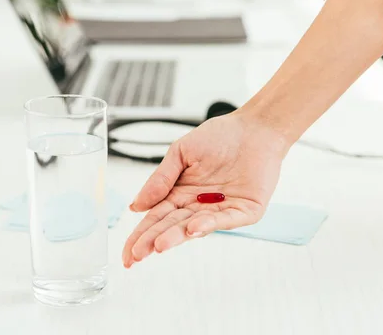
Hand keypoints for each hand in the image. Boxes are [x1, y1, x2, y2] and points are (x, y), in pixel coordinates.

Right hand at [122, 111, 289, 267]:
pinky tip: (192, 229)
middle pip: (171, 226)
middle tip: (137, 255)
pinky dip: (208, 225)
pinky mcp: (244, 211)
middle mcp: (198, 205)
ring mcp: (221, 210)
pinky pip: (224, 220)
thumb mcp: (181, 152)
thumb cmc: (220, 136)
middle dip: (153, 241)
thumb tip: (136, 206)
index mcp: (181, 192)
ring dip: (176, 237)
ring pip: (194, 227)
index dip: (141, 234)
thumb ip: (160, 179)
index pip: (156, 218)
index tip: (129, 251)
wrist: (254, 128)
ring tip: (158, 246)